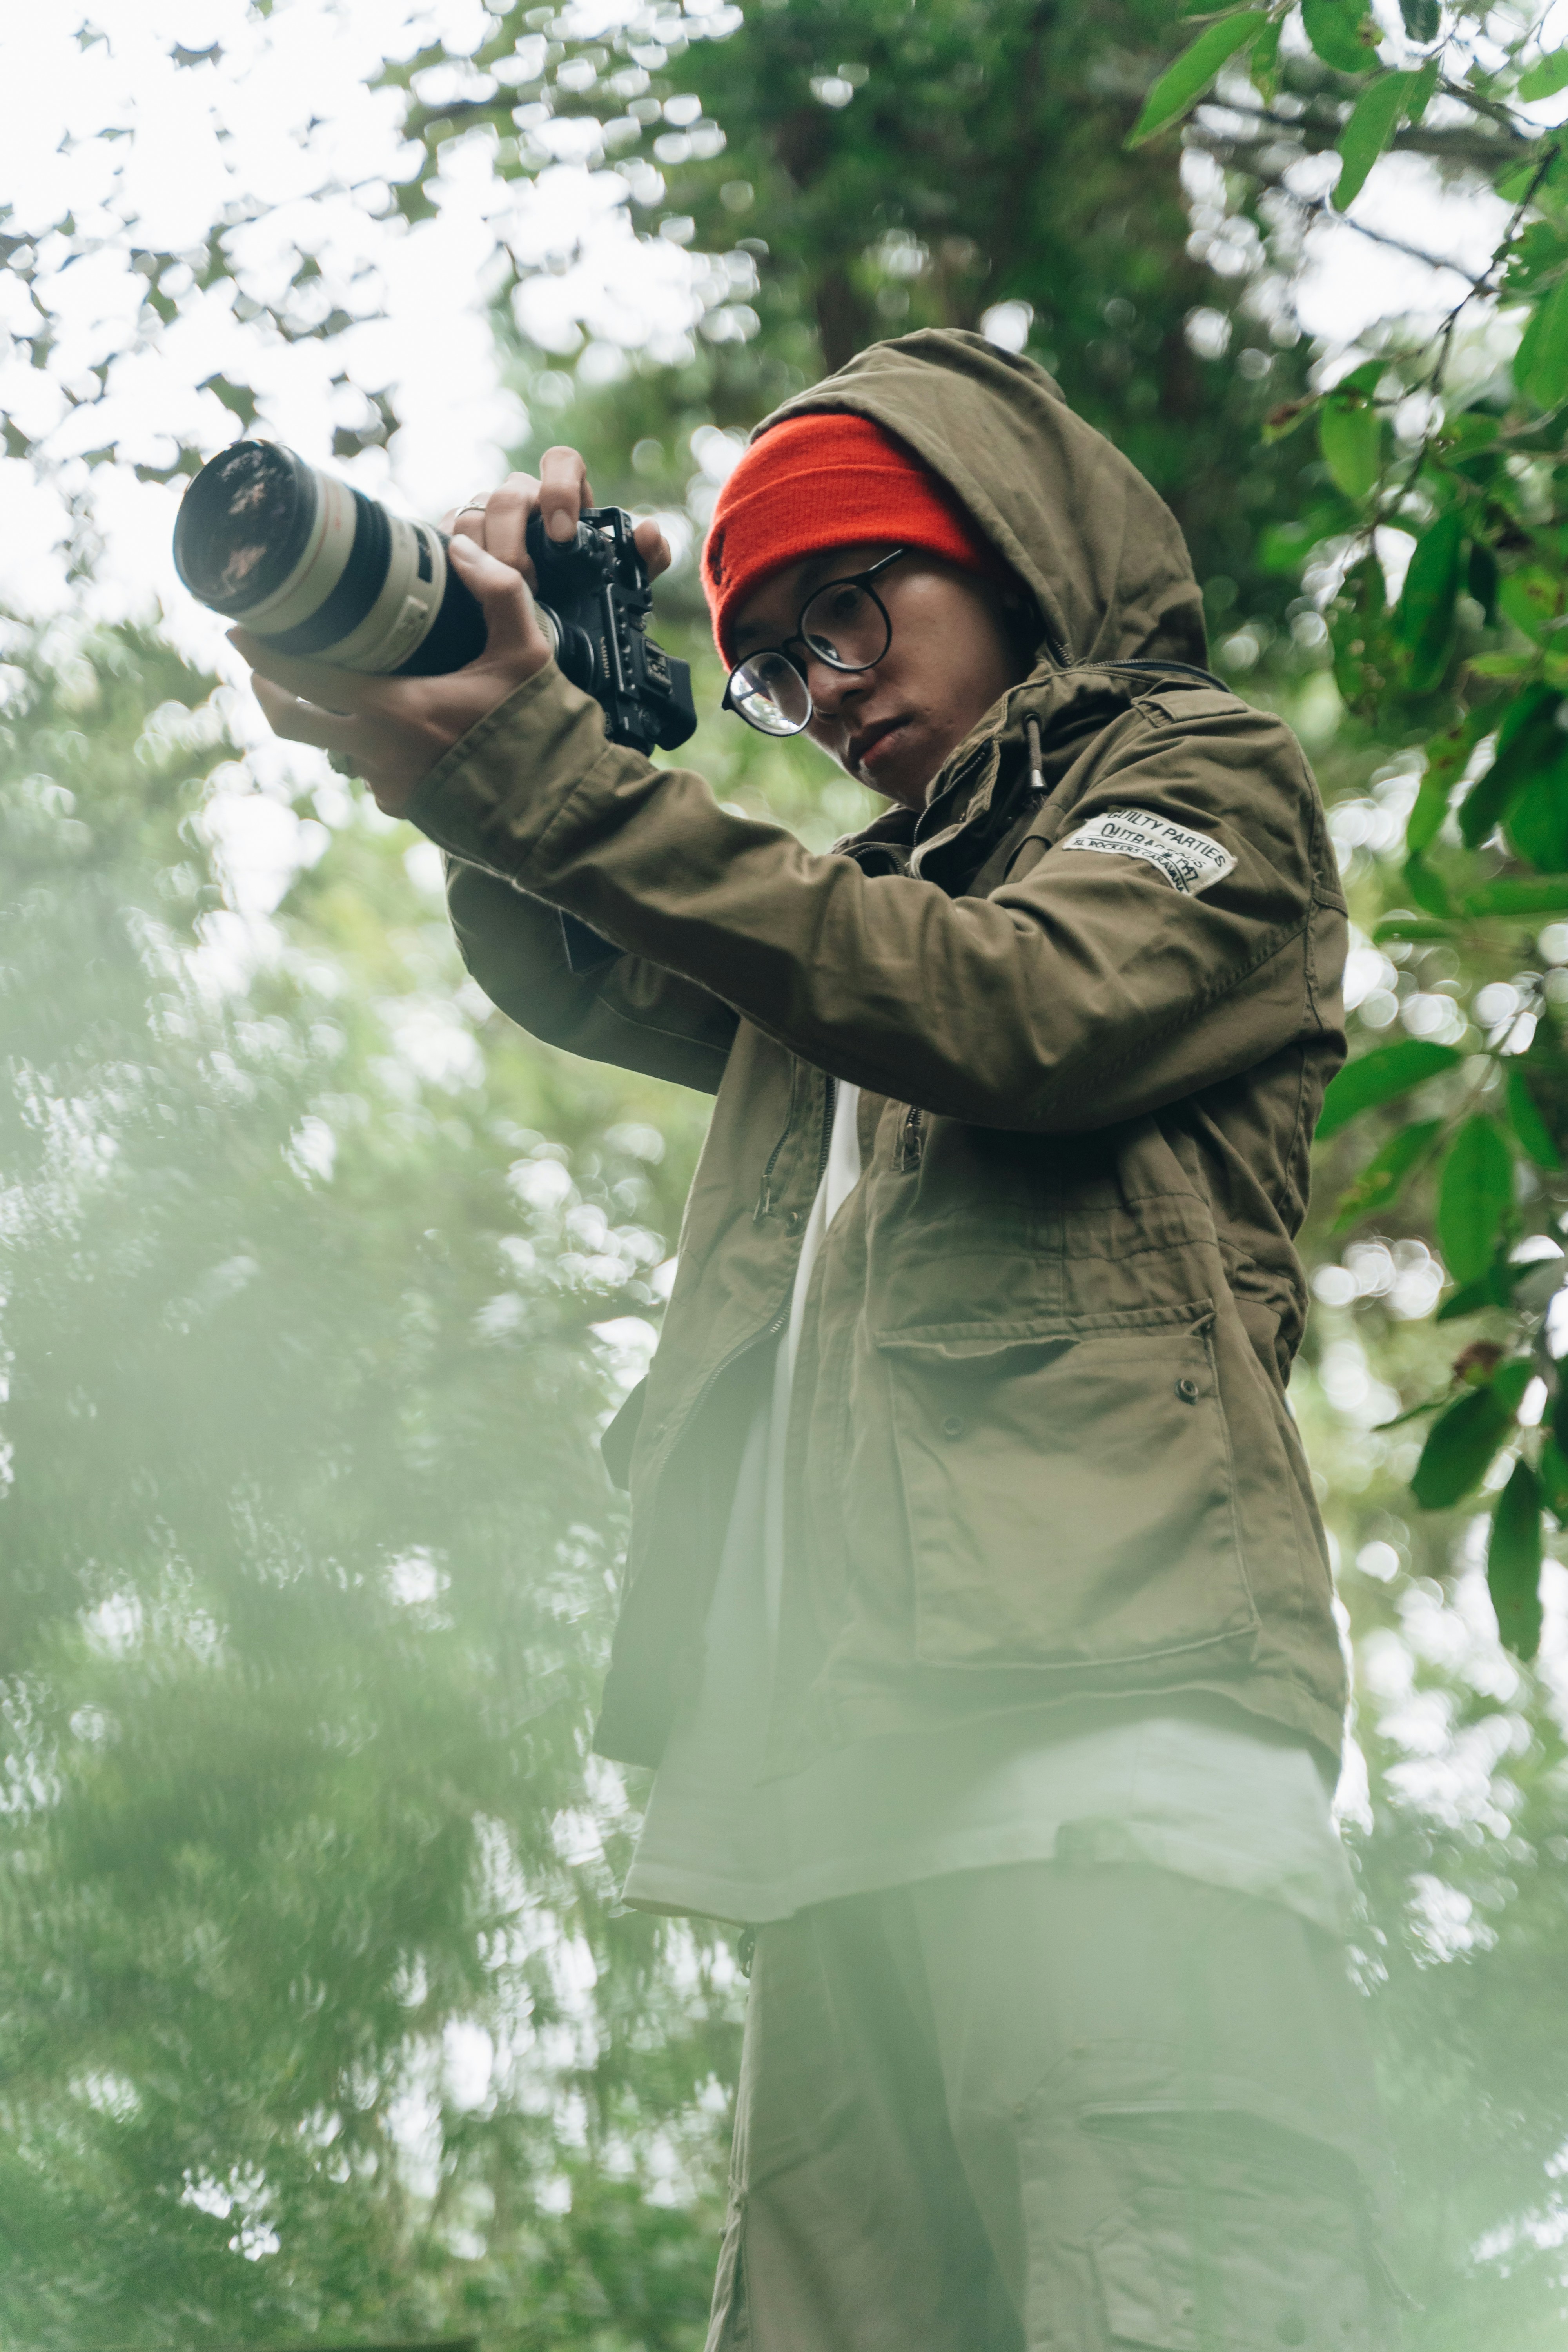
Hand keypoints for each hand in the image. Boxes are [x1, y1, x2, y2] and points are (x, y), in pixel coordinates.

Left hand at [234, 447, 669, 816]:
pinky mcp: (405, 807)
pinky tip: (390, 726)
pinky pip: (368, 771)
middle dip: (265, 688)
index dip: (260, 652)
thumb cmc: (543, 733)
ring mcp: (387, 785)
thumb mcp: (527, 652)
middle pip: (290, 721)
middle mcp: (377, 752)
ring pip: (331, 748)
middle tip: (257, 661)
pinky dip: (367, 747)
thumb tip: (461, 547)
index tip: (237, 629)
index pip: (300, 678)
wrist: (559, 816)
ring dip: (322, 718)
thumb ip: (498, 591)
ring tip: (327, 687)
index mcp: (393, 709)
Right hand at [444, 445, 671, 583]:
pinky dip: (455, 555)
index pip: (562, 461)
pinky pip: (449, 530)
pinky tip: (467, 581)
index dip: (559, 489)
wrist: (546, 612)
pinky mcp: (460, 531)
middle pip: (508, 496)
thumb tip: (648, 531)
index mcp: (566, 493)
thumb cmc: (585, 586)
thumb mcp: (625, 579)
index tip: (562, 534)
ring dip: (484, 554)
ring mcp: (488, 510)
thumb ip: (646, 557)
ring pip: (474, 513)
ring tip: (498, 593)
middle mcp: (525, 495)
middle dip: (513, 541)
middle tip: (525, 583)